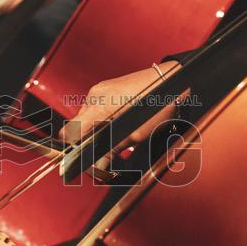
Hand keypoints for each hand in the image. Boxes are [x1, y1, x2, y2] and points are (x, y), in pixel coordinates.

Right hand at [59, 62, 180, 167]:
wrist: (174, 82)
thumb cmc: (158, 104)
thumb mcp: (136, 134)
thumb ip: (113, 149)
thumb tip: (99, 164)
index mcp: (98, 105)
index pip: (72, 130)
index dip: (74, 148)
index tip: (81, 160)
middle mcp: (95, 95)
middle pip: (81, 125)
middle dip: (89, 142)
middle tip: (103, 155)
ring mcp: (101, 90)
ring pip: (90, 117)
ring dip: (98, 131)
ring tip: (116, 139)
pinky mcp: (108, 88)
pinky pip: (98, 108)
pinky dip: (104, 120)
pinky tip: (118, 126)